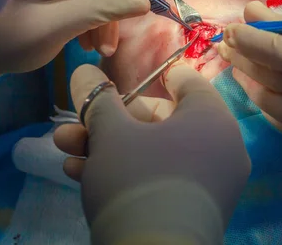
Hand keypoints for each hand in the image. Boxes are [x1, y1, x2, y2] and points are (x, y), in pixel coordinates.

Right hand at [53, 63, 250, 241]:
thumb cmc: (137, 179)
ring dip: (105, 147)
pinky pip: (159, 180)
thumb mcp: (111, 134)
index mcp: (211, 119)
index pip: (188, 82)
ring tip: (63, 145)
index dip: (154, 76)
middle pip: (160, 121)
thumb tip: (84, 70)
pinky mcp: (193, 211)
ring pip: (153, 153)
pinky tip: (77, 173)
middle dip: (109, 120)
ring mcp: (208, 183)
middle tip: (77, 120)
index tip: (127, 76)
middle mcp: (218, 148)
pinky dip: (124, 173)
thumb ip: (97, 98)